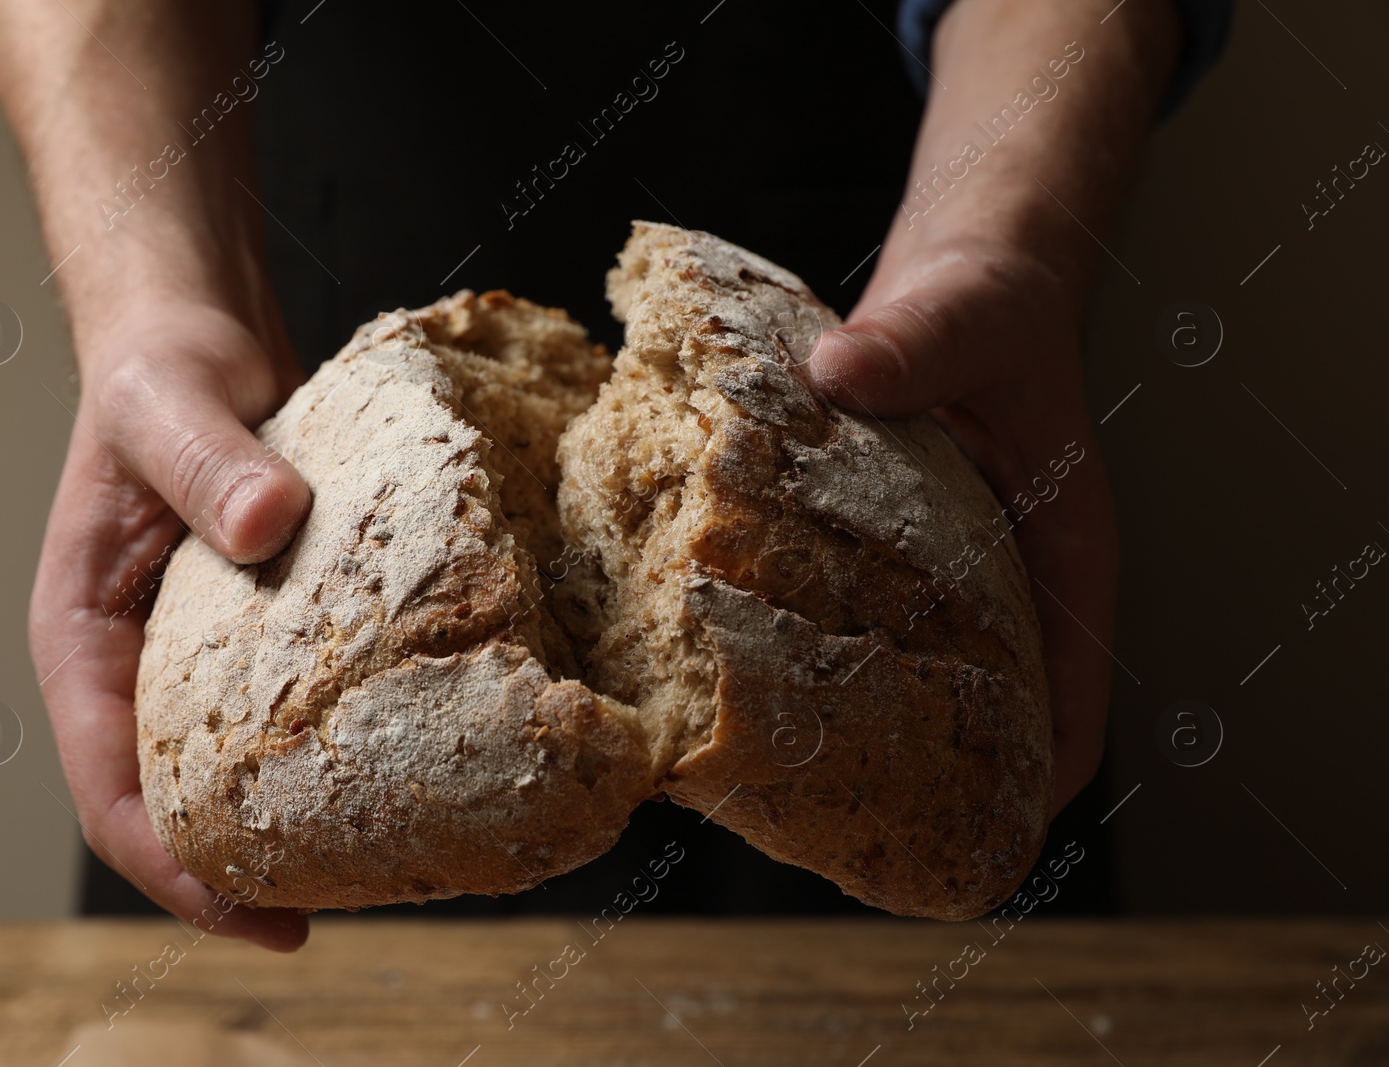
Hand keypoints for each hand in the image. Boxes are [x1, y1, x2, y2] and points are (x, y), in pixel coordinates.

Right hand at [29, 301, 313, 949]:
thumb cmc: (160, 365)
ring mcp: (194, 651)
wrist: (196, 331)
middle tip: (321, 915)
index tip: (252, 911)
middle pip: (173, 800)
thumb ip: (210, 462)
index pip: (110, 785)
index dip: (174, 865)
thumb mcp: (172, 405)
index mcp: (83, 637)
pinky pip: (281, 709)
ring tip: (368, 865)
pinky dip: (322, 748)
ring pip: (228, 766)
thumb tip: (268, 524)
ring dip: (283, 821)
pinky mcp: (255, 627)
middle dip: (234, 871)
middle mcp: (135, 661)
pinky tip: (395, 763)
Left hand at [809, 238, 1118, 815]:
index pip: (1075, 685)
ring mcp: (940, 567)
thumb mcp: (966, 316)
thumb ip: (914, 346)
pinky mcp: (879, 545)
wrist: (957, 270)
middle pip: (989, 701)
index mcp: (1061, 549)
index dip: (1041, 770)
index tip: (992, 833)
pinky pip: (852, 612)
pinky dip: (813, 644)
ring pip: (917, 668)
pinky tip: (743, 669)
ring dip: (869, 718)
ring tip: (788, 770)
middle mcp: (1001, 575)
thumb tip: (840, 373)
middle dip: (940, 770)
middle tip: (862, 832)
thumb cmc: (992, 299)